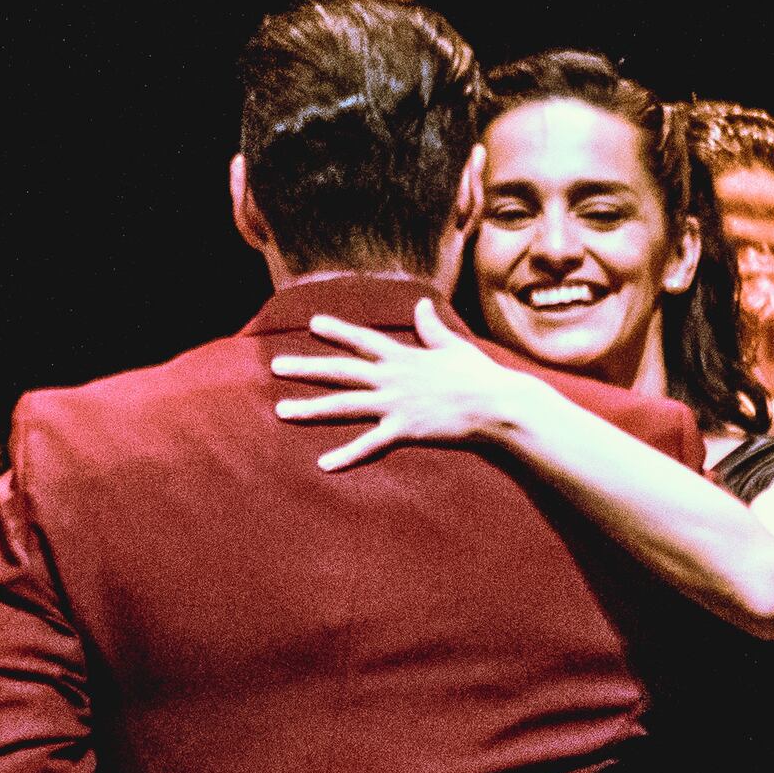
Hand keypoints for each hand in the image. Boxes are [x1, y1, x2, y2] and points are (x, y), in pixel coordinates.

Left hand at [272, 298, 554, 470]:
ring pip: (344, 405)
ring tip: (282, 412)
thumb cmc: (481, 377)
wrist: (497, 405)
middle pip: (340, 371)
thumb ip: (432, 329)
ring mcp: (395, 404)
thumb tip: (421, 306)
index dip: (337, 331)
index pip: (363, 340)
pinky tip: (324, 466)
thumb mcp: (454, 347)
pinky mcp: (405, 430)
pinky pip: (369, 445)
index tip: (313, 324)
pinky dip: (346, 457)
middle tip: (276, 366)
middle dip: (306, 368)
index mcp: (404, 357)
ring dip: (310, 409)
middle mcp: (392, 378)